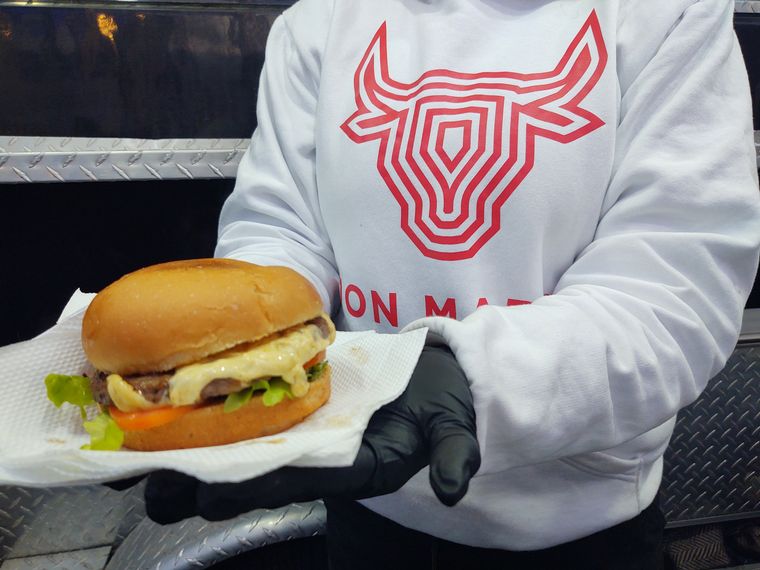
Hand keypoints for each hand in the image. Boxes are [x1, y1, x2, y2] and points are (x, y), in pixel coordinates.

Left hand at [145, 345, 480, 523]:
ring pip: (234, 457)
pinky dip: (203, 425)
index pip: (295, 483)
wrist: (434, 377)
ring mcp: (298, 438)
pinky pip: (241, 424)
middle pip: (250, 481)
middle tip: (149, 484)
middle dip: (199, 486)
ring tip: (134, 457)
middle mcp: (315, 461)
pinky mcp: (290, 412)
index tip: (208, 490)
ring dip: (187, 459)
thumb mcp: (453, 426)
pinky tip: (166, 418)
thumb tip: (456, 485)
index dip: (251, 487)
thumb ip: (454, 453)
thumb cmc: (440, 403)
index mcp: (350, 469)